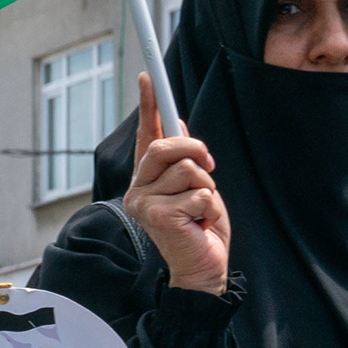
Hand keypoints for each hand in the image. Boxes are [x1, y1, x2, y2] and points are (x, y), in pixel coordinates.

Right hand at [118, 72, 228, 294]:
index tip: (149, 77)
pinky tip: (201, 224)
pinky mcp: (159, 218)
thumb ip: (184, 161)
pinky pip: (198, 193)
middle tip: (209, 167)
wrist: (204, 271)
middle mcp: (137, 191)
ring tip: (202, 210)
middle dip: (195, 152)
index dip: (148, 105)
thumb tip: (178, 124)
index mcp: (145, 181)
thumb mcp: (195, 187)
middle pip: (166, 147)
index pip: (146, 136)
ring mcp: (145, 205)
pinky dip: (210, 207)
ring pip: (187, 171)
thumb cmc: (200, 230)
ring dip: (206, 188)